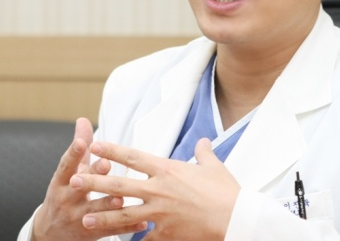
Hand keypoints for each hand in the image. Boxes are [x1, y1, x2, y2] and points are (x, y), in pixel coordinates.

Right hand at [31, 118, 145, 240]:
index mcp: (62, 181)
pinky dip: (127, 226)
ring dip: (110, 204)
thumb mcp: (68, 172)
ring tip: (122, 198)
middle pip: (81, 187)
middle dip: (93, 177)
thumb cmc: (66, 192)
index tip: (82, 143)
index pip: (66, 166)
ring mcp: (79, 218)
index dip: (73, 154)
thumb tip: (83, 120)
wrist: (50, 234)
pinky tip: (142, 222)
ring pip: (96, 211)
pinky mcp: (92, 233)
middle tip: (105, 165)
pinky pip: (111, 230)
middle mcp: (67, 199)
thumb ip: (80, 148)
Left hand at [70, 138, 240, 240]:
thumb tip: (203, 141)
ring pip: (123, 215)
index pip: (134, 157)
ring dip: (102, 216)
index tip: (96, 145)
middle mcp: (158, 189)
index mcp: (167, 169)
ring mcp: (159, 213)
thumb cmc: (224, 190)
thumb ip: (203, 152)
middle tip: (74, 180)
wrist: (232, 217)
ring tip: (84, 217)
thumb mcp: (213, 166)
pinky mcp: (164, 234)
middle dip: (95, 182)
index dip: (113, 150)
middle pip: (120, 185)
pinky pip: (142, 240)